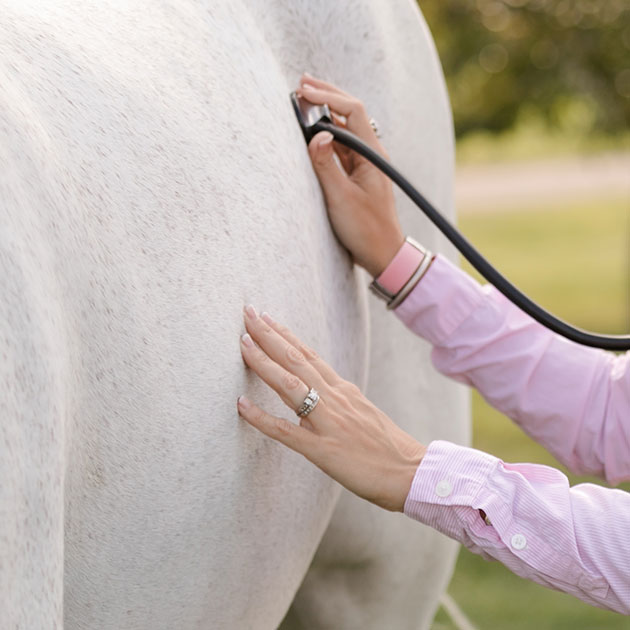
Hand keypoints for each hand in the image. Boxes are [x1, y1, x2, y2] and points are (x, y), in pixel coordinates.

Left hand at [237, 305, 425, 511]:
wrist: (413, 473)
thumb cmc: (389, 447)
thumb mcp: (363, 412)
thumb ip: (340, 399)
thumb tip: (320, 391)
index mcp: (344, 390)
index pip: (309, 355)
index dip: (286, 335)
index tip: (267, 318)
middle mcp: (335, 399)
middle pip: (296, 359)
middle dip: (269, 335)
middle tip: (248, 313)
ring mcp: (328, 422)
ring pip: (290, 385)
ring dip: (264, 362)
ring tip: (242, 342)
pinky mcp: (323, 450)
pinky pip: (286, 432)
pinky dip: (261, 417)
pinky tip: (241, 405)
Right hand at [296, 73, 404, 278]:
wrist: (383, 254)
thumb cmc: (365, 230)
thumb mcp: (341, 198)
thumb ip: (326, 166)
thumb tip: (316, 135)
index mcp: (372, 154)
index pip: (352, 111)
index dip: (328, 96)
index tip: (304, 91)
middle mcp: (370, 154)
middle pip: (350, 114)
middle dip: (327, 96)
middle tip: (302, 84)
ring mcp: (364, 164)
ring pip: (344, 129)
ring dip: (325, 113)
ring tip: (304, 99)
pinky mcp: (357, 175)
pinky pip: (341, 147)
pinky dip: (325, 134)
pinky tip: (313, 130)